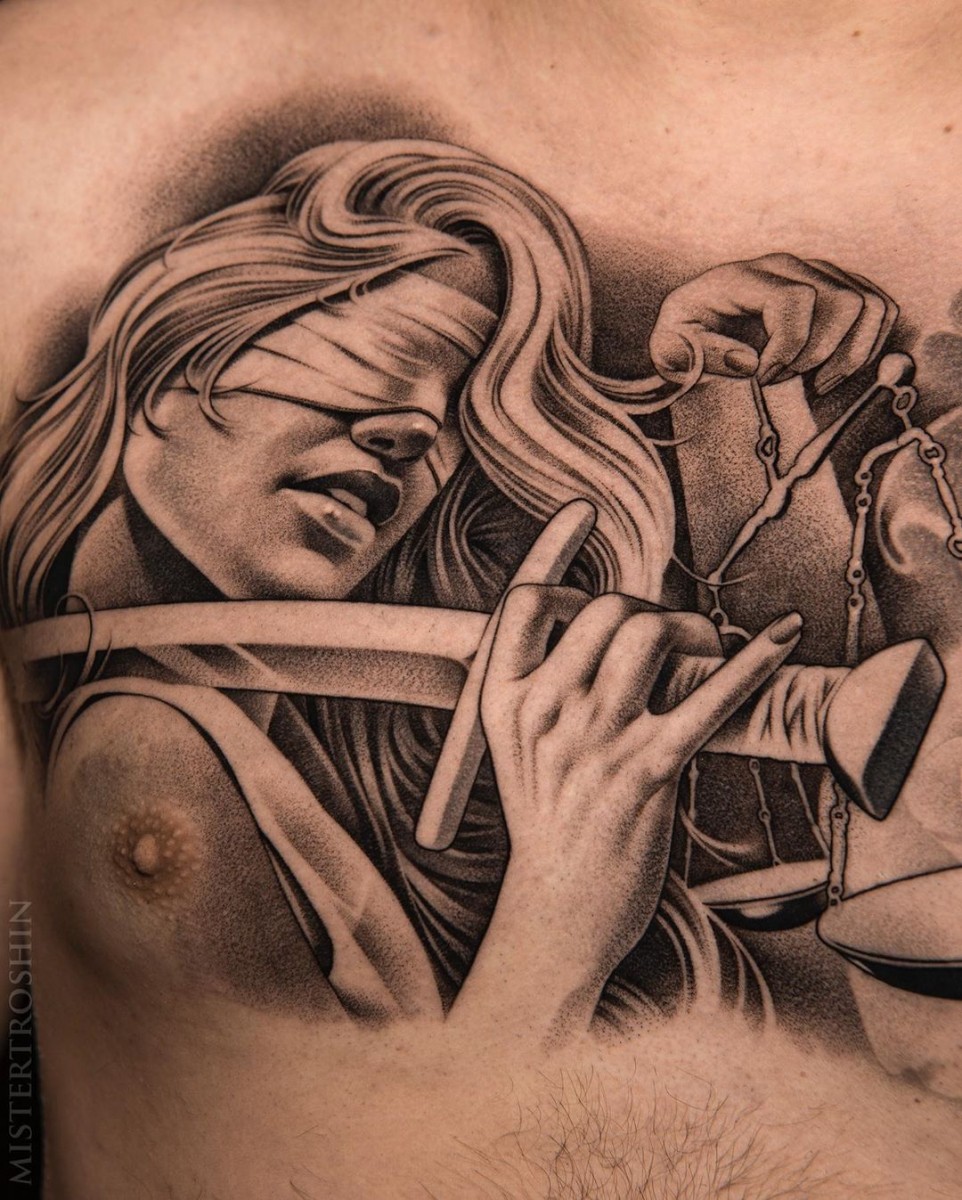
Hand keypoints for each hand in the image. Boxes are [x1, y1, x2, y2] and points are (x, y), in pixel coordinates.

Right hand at [480, 587, 802, 992]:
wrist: (560, 911)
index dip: (555, 553)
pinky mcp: (647, 773)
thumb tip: (612, 616)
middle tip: (669, 633)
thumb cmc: (550, 820)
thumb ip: (542, 683)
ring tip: (705, 648)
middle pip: (603, 608)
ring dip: (691, 627)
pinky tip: (784, 636)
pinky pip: (708, 698)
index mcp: (502, 702)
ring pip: (650, 633)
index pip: (524, 601)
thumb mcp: (517, 749)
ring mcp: (594, 742)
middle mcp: (544, 713)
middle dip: (645, 606)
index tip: (585, 517)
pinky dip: (753, 662)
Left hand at [649, 253, 896, 394]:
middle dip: (819, 353)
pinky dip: (866, 347)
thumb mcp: (670, 352)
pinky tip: (832, 371)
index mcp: (742, 277)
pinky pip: (878, 309)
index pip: (794, 299)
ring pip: (868, 305)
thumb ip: (703, 355)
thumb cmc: (682, 343)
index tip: (763, 379)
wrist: (692, 332)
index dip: (788, 347)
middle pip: (842, 301)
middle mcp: (785, 266)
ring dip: (849, 353)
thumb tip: (750, 361)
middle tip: (787, 380)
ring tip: (814, 382)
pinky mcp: (836, 289)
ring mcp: (815, 273)